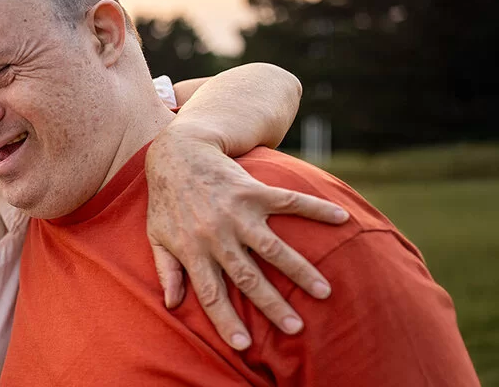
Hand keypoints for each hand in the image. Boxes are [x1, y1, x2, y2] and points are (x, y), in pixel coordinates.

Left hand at [146, 127, 349, 349]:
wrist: (177, 152)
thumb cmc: (166, 200)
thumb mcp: (157, 237)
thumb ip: (167, 270)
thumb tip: (172, 304)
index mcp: (193, 250)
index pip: (211, 293)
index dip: (225, 320)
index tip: (243, 345)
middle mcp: (217, 234)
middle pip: (247, 277)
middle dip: (271, 304)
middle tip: (295, 327)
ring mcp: (237, 212)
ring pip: (272, 247)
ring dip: (299, 269)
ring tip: (323, 291)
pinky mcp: (253, 190)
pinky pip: (288, 201)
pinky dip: (315, 209)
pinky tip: (340, 218)